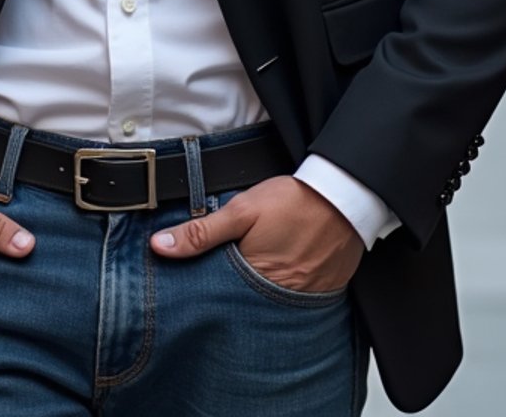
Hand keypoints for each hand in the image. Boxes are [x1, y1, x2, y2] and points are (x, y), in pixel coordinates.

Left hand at [150, 175, 363, 291]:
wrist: (346, 197)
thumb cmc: (295, 201)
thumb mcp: (241, 210)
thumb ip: (201, 232)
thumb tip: (159, 246)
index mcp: (253, 281)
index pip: (215, 300)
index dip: (199, 294)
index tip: (183, 290)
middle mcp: (276, 300)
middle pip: (238, 308)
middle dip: (224, 301)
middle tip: (215, 285)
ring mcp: (299, 301)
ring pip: (262, 307)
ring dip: (250, 298)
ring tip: (241, 283)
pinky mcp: (318, 295)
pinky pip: (288, 303)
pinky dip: (276, 294)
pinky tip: (269, 278)